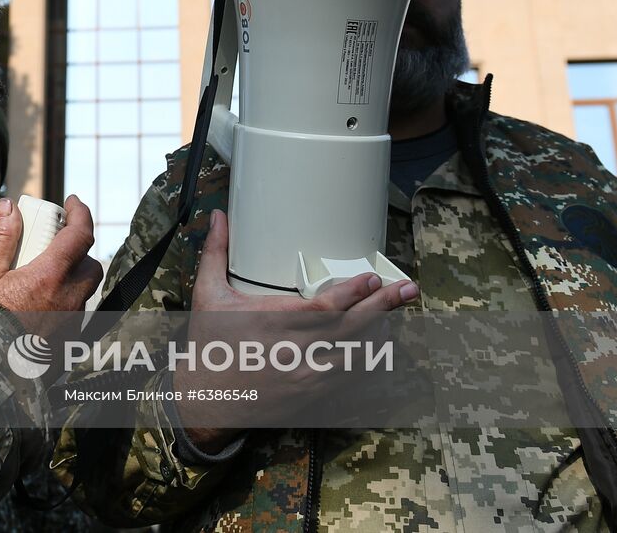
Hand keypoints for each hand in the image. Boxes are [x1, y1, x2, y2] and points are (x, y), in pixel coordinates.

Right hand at [0, 194, 103, 337]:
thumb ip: (0, 238)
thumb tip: (10, 207)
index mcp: (50, 277)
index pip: (80, 235)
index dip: (80, 213)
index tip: (72, 202)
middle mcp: (69, 300)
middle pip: (89, 266)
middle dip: (77, 251)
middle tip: (52, 246)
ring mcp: (71, 325)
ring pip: (83, 293)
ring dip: (69, 280)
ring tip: (40, 280)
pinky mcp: (68, 345)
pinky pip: (75, 317)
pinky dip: (63, 304)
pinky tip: (38, 308)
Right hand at [175, 209, 418, 451]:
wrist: (208, 400)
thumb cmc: (209, 345)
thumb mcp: (208, 295)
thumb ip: (215, 253)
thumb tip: (218, 216)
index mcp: (272, 324)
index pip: (323, 308)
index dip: (352, 293)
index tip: (372, 278)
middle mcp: (295, 352)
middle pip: (351, 328)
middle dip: (383, 307)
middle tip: (408, 289)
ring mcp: (307, 376)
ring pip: (357, 353)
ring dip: (380, 331)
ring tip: (398, 310)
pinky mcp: (312, 394)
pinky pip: (350, 376)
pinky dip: (368, 358)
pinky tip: (380, 343)